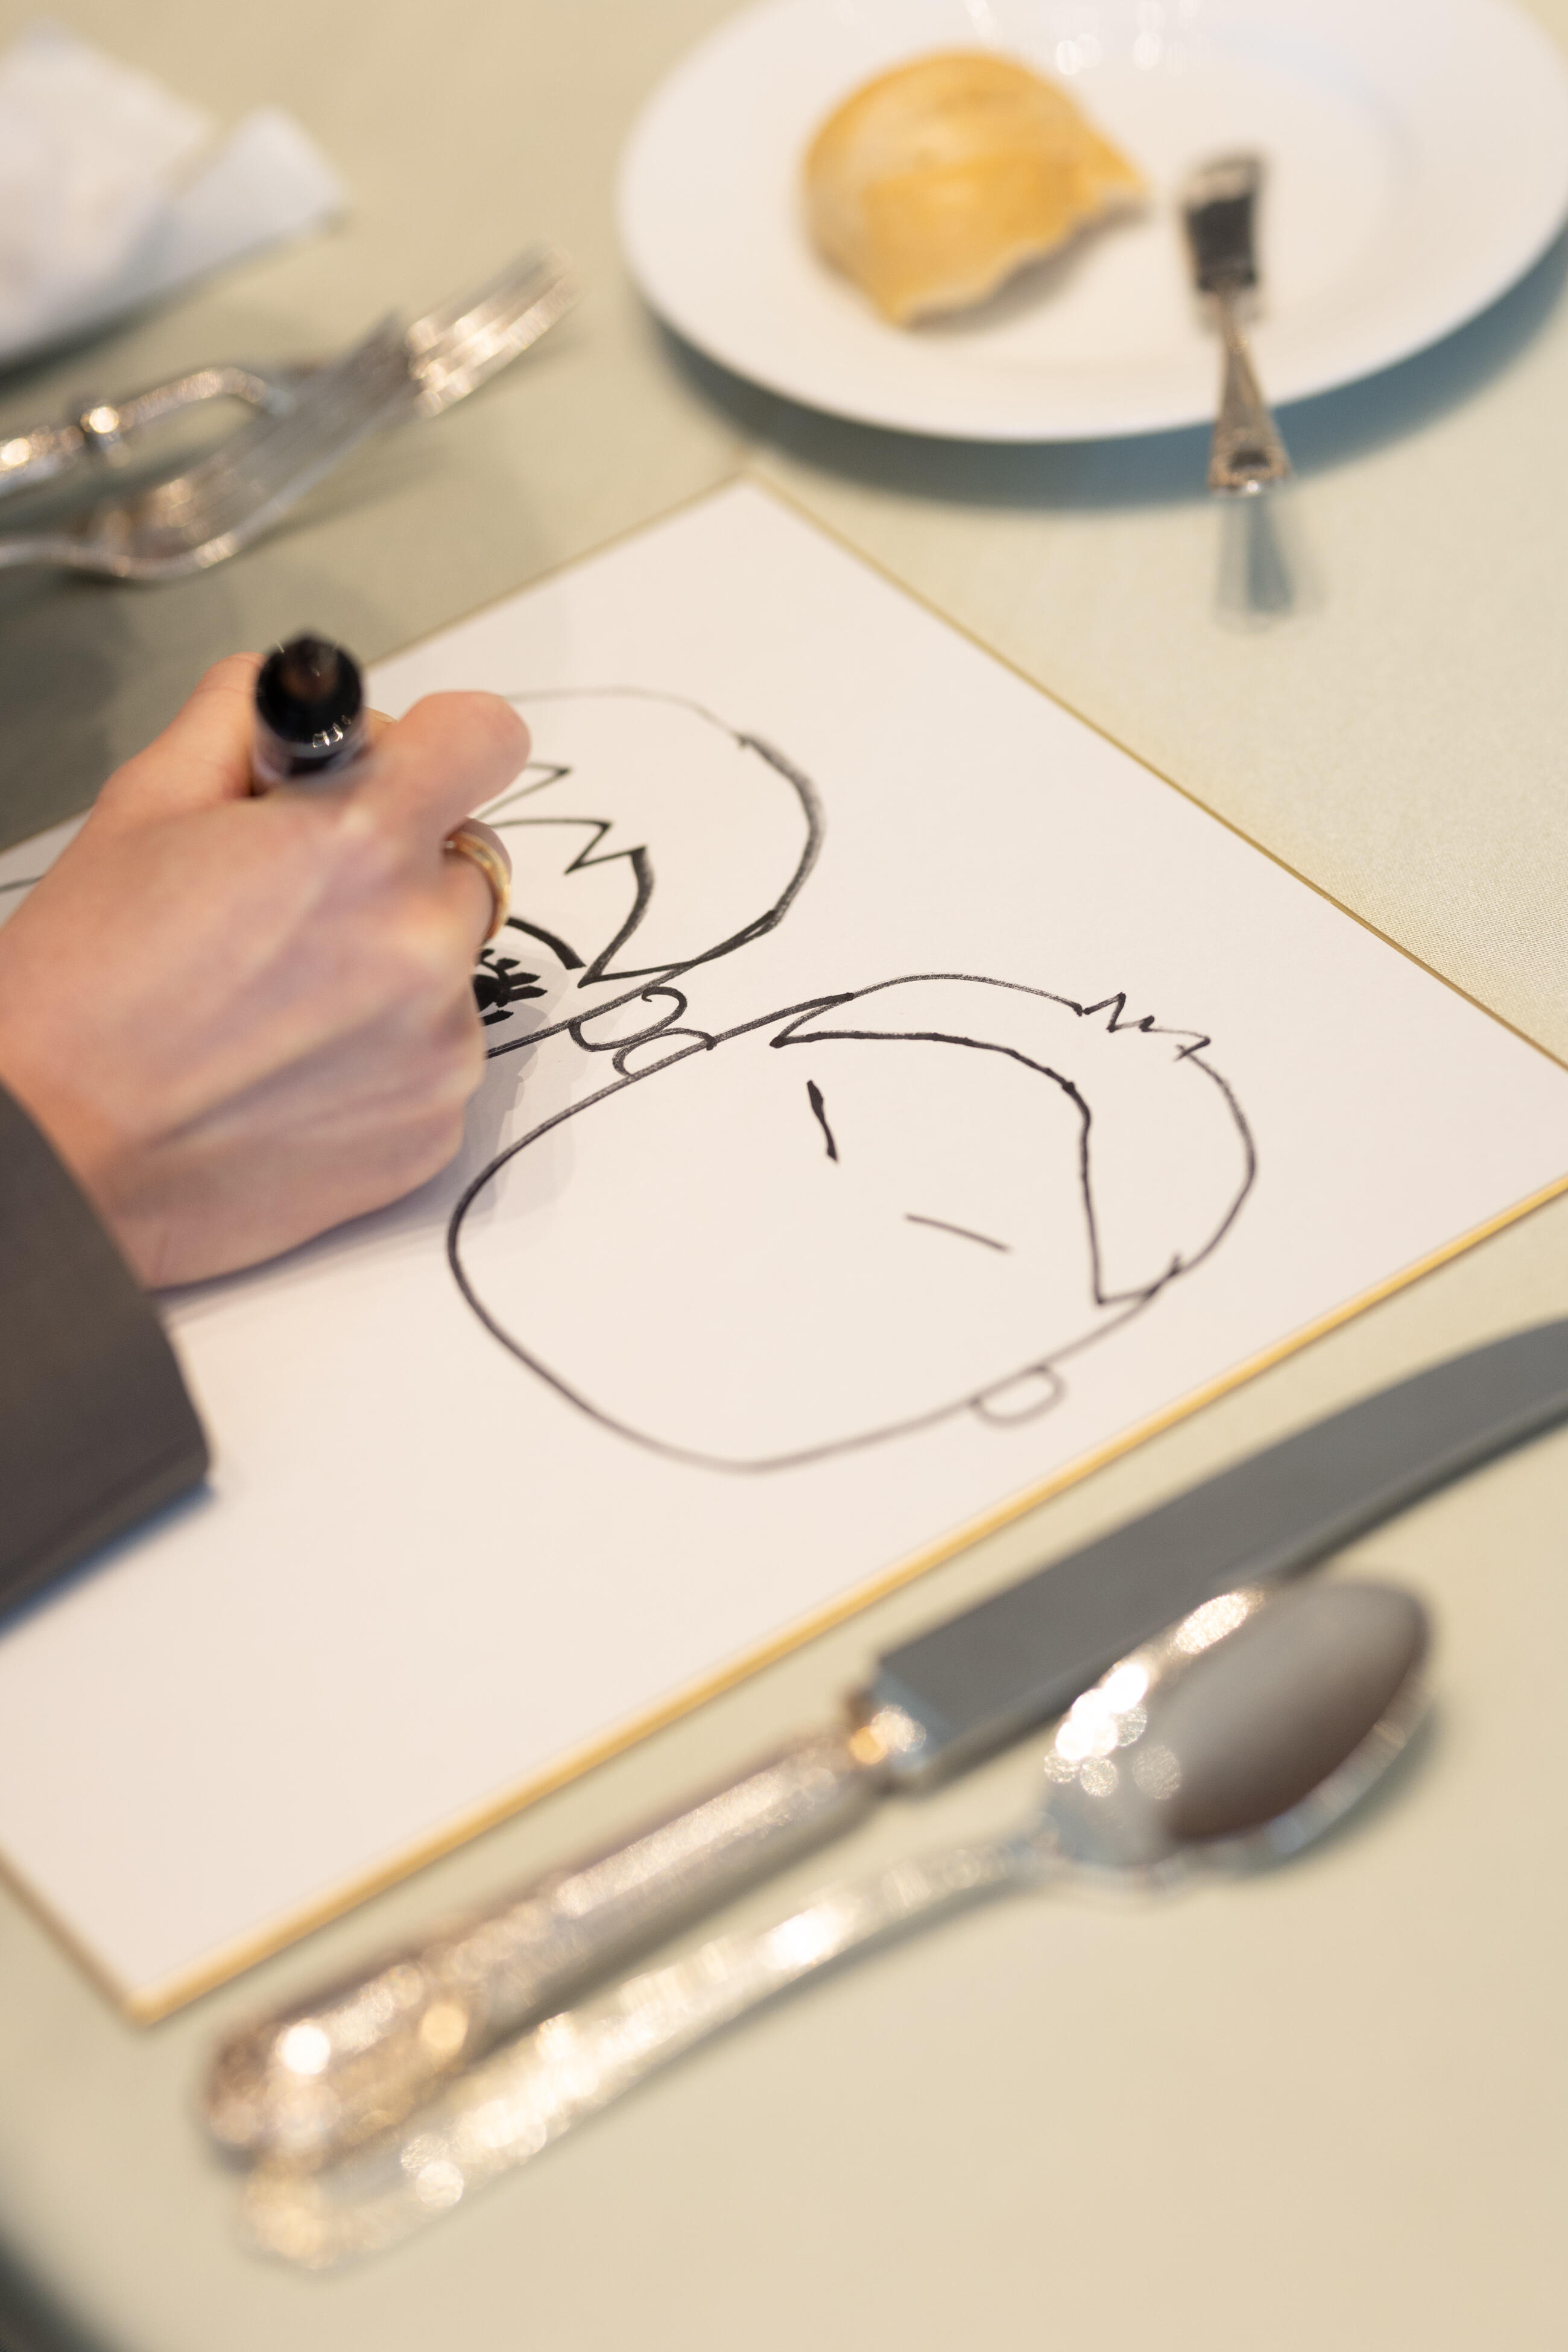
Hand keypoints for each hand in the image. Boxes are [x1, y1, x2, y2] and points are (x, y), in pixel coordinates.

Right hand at [0, 655, 527, 1286]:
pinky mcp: (436, 1128)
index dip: (438, 745)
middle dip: (397, 866)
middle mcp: (423, 942)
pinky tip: (288, 1070)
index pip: (485, 737)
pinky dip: (383, 1055)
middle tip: (291, 908)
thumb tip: (305, 702)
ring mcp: (441, 1046)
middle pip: (466, 859)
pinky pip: (435, 1056)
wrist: (60, 1156)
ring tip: (276, 1004)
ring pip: (451, 965)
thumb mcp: (143, 803)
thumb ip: (245, 722)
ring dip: (390, 966)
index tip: (403, 769)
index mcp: (361, 842)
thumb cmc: (81, 991)